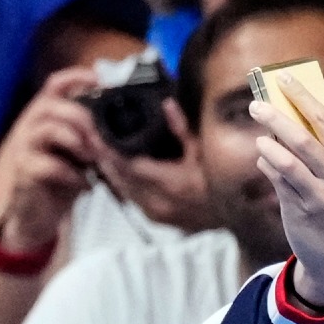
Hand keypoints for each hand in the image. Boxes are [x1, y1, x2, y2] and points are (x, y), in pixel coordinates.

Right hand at [0, 68, 104, 251]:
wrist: (40, 214)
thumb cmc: (63, 178)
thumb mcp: (80, 149)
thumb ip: (91, 131)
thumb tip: (124, 116)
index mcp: (45, 116)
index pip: (55, 84)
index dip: (77, 77)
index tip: (101, 82)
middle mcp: (30, 127)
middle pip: (54, 105)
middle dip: (83, 118)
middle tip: (101, 138)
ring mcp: (24, 149)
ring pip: (49, 130)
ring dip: (77, 142)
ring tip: (92, 159)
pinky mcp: (24, 172)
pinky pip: (49, 165)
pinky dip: (72, 174)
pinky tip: (85, 184)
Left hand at [95, 100, 214, 232]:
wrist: (233, 217)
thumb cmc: (220, 181)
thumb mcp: (204, 151)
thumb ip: (182, 129)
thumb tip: (167, 105)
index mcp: (172, 183)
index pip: (131, 166)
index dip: (111, 151)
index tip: (97, 135)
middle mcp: (159, 202)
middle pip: (120, 178)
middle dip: (103, 159)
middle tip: (90, 140)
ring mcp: (154, 213)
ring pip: (122, 190)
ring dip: (108, 171)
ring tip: (95, 151)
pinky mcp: (153, 219)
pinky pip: (130, 198)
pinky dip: (120, 183)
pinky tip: (112, 170)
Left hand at [253, 72, 323, 307]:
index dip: (304, 95)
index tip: (283, 76)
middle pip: (307, 135)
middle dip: (280, 115)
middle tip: (256, 102)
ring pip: (292, 159)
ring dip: (271, 140)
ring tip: (258, 128)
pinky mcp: (305, 210)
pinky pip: (282, 181)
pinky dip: (270, 165)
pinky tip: (263, 155)